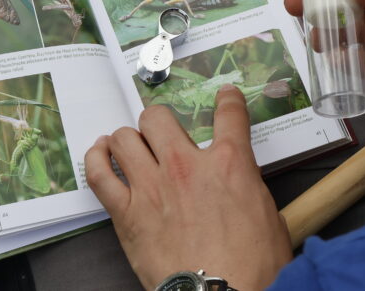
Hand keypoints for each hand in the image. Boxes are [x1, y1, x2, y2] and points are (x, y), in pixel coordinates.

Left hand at [85, 85, 291, 289]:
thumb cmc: (251, 267)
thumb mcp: (268, 217)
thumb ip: (249, 188)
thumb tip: (241, 183)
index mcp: (229, 164)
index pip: (229, 114)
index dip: (228, 100)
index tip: (226, 97)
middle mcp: (186, 167)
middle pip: (157, 117)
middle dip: (159, 122)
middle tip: (162, 134)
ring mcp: (152, 188)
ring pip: (124, 138)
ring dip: (128, 140)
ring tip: (130, 146)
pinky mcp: (127, 214)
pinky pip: (99, 174)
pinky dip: (96, 159)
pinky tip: (101, 154)